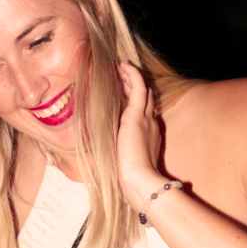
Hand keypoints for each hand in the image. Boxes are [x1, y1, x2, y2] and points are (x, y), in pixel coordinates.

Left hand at [116, 61, 164, 211]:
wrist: (139, 181)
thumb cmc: (129, 181)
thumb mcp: (122, 166)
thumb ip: (116, 159)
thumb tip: (96, 164)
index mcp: (148, 138)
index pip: (144, 114)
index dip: (135, 103)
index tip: (125, 95)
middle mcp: (150, 125)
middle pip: (145, 99)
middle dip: (135, 87)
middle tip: (123, 76)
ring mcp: (146, 119)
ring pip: (142, 90)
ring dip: (131, 78)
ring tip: (121, 66)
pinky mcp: (137, 115)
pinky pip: (138, 87)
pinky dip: (132, 75)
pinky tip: (123, 65)